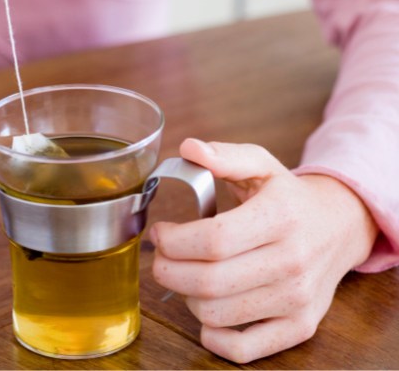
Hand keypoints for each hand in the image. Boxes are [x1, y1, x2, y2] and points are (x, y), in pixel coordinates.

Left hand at [150, 139, 378, 362]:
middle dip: (167, 269)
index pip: (214, 240)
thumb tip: (189, 148)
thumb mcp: (260, 165)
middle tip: (161, 256)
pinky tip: (206, 309)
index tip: (160, 233)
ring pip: (216, 314)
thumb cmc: (287, 196)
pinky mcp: (299, 326)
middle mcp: (293, 262)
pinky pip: (243, 349)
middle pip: (209, 282)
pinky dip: (212, 336)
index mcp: (280, 217)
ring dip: (186, 296)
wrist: (337, 227)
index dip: (174, 240)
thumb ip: (224, 155)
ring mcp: (298, 299)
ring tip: (188, 274)